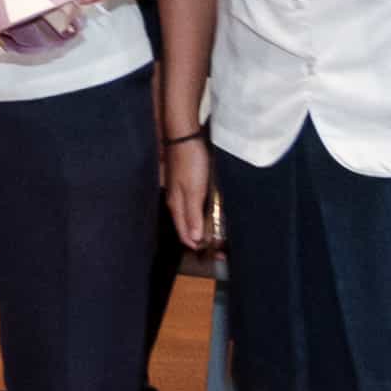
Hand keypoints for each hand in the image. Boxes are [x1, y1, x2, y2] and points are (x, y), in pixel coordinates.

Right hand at [165, 133, 218, 252]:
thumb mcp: (194, 191)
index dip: (196, 244)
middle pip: (185, 226)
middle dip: (198, 238)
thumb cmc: (190, 163)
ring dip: (200, 226)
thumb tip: (194, 238)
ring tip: (214, 232)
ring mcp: (179, 192)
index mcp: (176, 206)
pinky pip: (191, 205)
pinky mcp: (185, 184)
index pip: (184, 233)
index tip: (211, 252)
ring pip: (188, 216)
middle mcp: (175, 201)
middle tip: (215, 246)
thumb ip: (193, 215)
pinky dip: (200, 213)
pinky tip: (207, 212)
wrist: (184, 138)